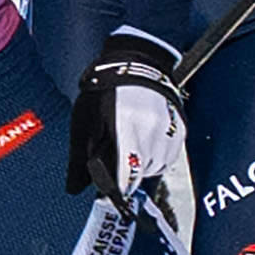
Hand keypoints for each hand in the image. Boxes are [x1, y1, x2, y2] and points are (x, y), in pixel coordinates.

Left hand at [91, 37, 197, 240]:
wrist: (134, 63)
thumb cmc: (105, 92)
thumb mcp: (86, 121)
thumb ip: (80, 157)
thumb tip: (73, 188)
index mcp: (126, 127)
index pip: (127, 174)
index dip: (118, 188)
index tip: (112, 191)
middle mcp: (152, 129)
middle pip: (141, 173)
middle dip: (127, 174)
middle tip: (117, 158)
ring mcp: (170, 129)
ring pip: (156, 167)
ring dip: (143, 166)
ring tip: (130, 147)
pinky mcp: (181, 128)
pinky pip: (169, 157)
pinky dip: (157, 157)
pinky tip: (145, 143)